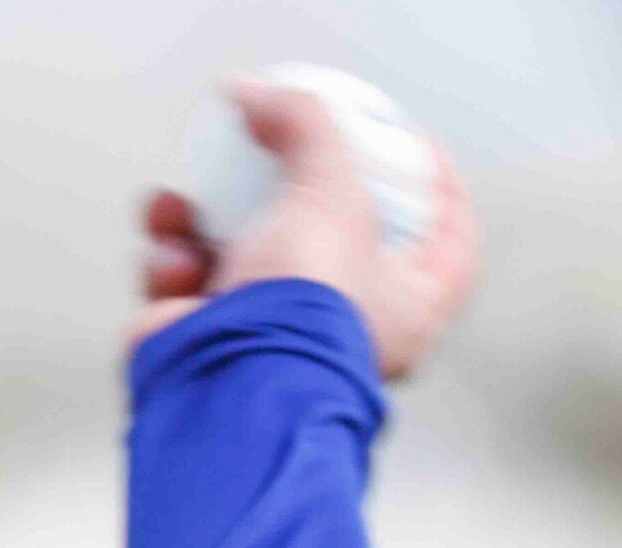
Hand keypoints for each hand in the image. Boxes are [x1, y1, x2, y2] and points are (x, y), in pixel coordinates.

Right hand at [128, 76, 479, 379]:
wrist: (225, 379)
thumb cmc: (303, 315)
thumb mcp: (331, 194)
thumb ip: (308, 129)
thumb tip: (261, 95)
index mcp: (412, 308)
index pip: (450, 245)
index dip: (441, 191)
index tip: (415, 147)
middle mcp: (351, 326)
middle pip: (334, 236)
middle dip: (291, 188)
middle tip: (273, 152)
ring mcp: (281, 335)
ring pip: (247, 251)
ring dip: (209, 215)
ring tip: (190, 204)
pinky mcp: (217, 339)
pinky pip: (193, 279)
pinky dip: (174, 258)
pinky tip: (170, 255)